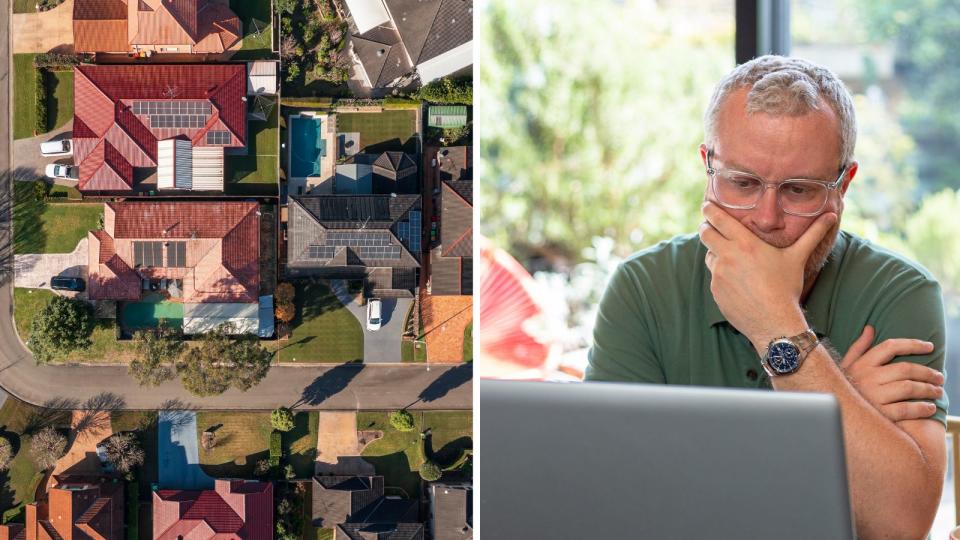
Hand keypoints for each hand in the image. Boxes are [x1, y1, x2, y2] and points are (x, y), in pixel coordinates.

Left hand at [699, 202, 836, 350]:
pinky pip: (713, 276)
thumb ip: (813, 234)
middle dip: (707, 228)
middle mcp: (727, 256)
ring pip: (709, 255)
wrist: (774, 321)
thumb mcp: (798, 257)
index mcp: (745, 243)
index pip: (718, 219)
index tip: (708, 205)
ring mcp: (719, 274)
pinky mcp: (715, 290)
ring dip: (715, 253)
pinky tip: (737, 280)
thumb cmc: (786, 287)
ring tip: (732, 257)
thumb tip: (832, 215)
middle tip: (711, 227)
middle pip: (705, 233)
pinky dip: (721, 274)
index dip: (710, 210)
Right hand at [841, 325, 942, 421]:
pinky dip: (921, 408)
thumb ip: (859, 347)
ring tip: (937, 391)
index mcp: (862, 364)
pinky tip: (929, 407)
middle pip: (905, 369)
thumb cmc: (843, 387)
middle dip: (927, 372)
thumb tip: (870, 328)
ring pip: (908, 388)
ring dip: (928, 389)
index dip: (912, 344)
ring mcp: (874, 396)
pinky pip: (906, 409)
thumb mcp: (846, 365)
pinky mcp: (879, 414)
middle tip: (940, 377)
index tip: (929, 347)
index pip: (890, 347)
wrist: (837, 413)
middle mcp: (868, 378)